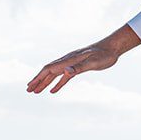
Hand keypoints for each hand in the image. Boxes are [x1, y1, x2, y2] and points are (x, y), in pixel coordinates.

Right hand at [26, 25, 140, 94]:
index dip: (39, 78)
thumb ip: (79, 67)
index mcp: (68, 60)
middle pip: (48, 72)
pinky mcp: (77, 67)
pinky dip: (57, 84)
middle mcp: (67, 61)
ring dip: (45, 83)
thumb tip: (65, 72)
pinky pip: (64, 77)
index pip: (49, 69)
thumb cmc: (104, 55)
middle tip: (28, 90)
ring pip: (54, 75)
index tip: (30, 86)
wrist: (112, 48)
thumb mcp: (93, 62)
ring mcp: (72, 64)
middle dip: (37, 81)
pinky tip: (53, 90)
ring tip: (36, 92)